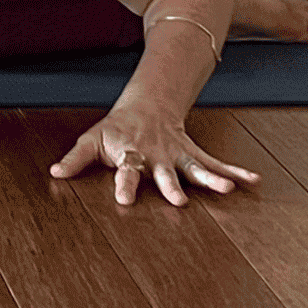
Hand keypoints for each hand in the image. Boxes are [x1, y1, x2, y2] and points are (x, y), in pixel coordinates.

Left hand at [48, 105, 260, 205]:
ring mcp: (178, 155)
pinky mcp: (193, 154)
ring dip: (212, 178)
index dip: (124, 184)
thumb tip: (54, 174)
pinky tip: (253, 180)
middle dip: (171, 187)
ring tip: (228, 189)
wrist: (146, 104)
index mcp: (132, 154)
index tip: (124, 199)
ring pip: (196, 168)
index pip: (127, 170)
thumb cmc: (116, 128)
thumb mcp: (92, 140)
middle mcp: (157, 157)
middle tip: (179, 202)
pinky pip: (216, 163)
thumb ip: (75, 159)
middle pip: (164, 173)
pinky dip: (236, 171)